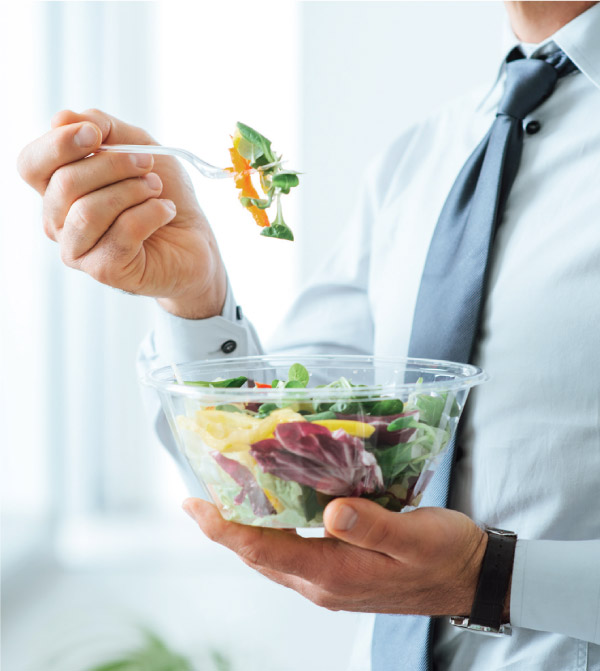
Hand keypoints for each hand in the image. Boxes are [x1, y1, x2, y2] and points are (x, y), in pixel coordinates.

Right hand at [17, 109, 225, 318]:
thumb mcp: (138, 146)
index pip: (31, 165)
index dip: (59, 144)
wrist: (196, 240)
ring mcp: (79, 250)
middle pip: (65, 183)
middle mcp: (59, 222)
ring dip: (133, 191)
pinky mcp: (105, 271)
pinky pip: (122, 233)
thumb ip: (103, 128)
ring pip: (89, 211)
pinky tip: (166, 211)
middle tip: (147, 164)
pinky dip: (151, 214)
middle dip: (114, 165)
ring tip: (156, 189)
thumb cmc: (163, 194)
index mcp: (57, 190)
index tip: (98, 135)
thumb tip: (61, 118)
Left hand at [183, 497, 490, 615]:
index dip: (226, 529)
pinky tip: (270, 509)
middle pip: (259, 555)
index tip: (195, 505)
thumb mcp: (415, 537)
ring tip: (224, 498)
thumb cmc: (446, 554)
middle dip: (224, 528)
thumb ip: (373, 527)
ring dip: (244, 529)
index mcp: (335, 574)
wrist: (469, 577)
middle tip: (198, 496)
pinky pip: (292, 551)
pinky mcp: (340, 571)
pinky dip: (272, 530)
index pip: (265, 551)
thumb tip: (331, 513)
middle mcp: (323, 582)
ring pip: (273, 555)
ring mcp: (330, 580)